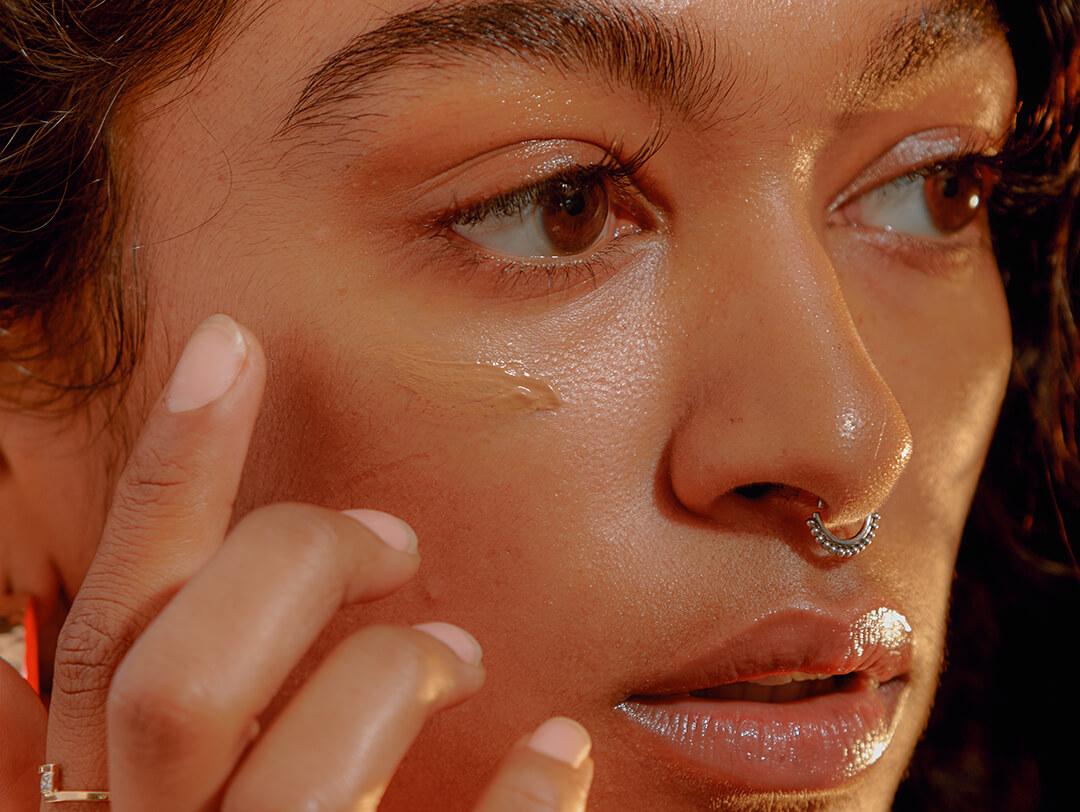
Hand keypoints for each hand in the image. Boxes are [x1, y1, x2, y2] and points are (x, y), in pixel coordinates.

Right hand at [0, 314, 593, 810]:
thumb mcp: (177, 799)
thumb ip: (134, 733)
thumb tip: (57, 629)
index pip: (113, 627)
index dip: (161, 480)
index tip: (230, 345)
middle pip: (184, 676)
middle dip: (299, 567)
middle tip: (399, 539)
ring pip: (303, 770)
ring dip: (396, 673)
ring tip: (462, 652)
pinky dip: (513, 803)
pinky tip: (557, 751)